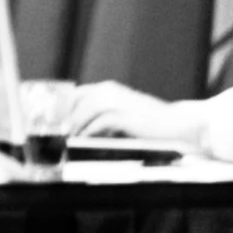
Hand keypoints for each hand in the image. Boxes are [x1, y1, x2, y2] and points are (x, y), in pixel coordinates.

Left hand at [70, 81, 195, 141]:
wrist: (178, 125)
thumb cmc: (151, 124)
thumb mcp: (122, 116)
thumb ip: (101, 118)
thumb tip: (76, 130)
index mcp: (109, 89)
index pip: (76, 94)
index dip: (62, 107)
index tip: (54, 123)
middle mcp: (111, 91)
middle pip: (76, 99)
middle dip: (65, 116)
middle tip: (58, 133)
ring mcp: (118, 102)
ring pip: (85, 109)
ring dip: (75, 125)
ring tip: (68, 140)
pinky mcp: (125, 116)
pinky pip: (100, 123)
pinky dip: (90, 133)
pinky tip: (85, 142)